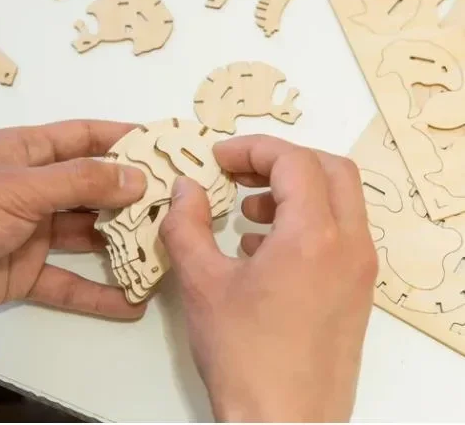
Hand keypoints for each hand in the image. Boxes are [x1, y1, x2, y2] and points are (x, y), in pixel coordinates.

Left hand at [0, 120, 146, 323]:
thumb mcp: (21, 187)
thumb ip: (81, 181)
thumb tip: (138, 178)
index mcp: (29, 153)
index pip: (86, 137)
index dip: (124, 137)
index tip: (163, 144)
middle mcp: (36, 189)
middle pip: (95, 189)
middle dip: (133, 196)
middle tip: (177, 203)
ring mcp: (32, 232)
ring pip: (88, 236)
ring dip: (122, 246)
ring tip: (165, 252)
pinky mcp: (26, 272)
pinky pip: (69, 282)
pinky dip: (99, 295)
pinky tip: (132, 304)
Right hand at [160, 135, 376, 421]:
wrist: (284, 424)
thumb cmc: (244, 356)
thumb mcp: (201, 283)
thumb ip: (186, 224)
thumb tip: (185, 187)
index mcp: (313, 236)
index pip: (294, 160)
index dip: (253, 149)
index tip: (219, 158)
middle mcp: (349, 245)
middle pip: (329, 168)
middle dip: (281, 161)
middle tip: (240, 172)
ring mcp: (359, 268)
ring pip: (339, 199)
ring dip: (295, 190)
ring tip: (248, 210)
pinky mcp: (357, 289)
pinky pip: (339, 232)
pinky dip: (306, 220)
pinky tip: (263, 246)